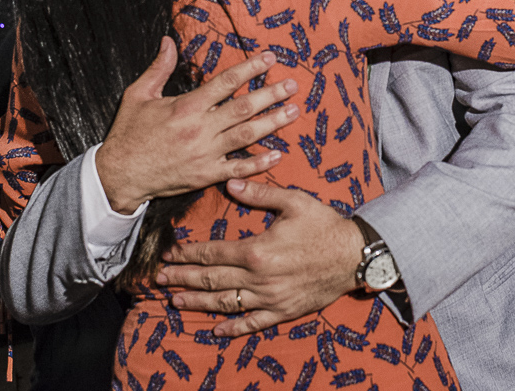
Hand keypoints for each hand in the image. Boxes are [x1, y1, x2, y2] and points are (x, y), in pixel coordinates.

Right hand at [96, 38, 301, 213]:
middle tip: (293, 85)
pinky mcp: (206, 176)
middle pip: (243, 108)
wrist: (119, 174)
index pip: (226, 82)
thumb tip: (169, 40)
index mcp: (186, 106)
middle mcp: (200, 128)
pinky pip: (238, 168)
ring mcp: (205, 154)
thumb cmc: (128, 133)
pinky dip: (259, 163)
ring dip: (272, 123)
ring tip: (293, 111)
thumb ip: (159, 68)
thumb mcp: (138, 95)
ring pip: (246, 135)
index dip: (251, 68)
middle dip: (271, 94)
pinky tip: (277, 154)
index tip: (270, 58)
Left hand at [158, 178, 362, 337]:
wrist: (355, 255)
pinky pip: (253, 323)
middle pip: (212, 280)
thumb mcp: (294, 201)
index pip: (213, 253)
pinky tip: (217, 330)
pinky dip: (233, 328)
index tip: (170, 253)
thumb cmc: (324, 225)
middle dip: (183, 279)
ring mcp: (270, 298)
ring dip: (197, 303)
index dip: (189, 253)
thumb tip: (231, 184)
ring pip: (225, 303)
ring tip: (175, 303)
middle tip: (159, 280)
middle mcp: (258, 279)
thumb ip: (260, 194)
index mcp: (257, 251)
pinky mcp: (283, 311)